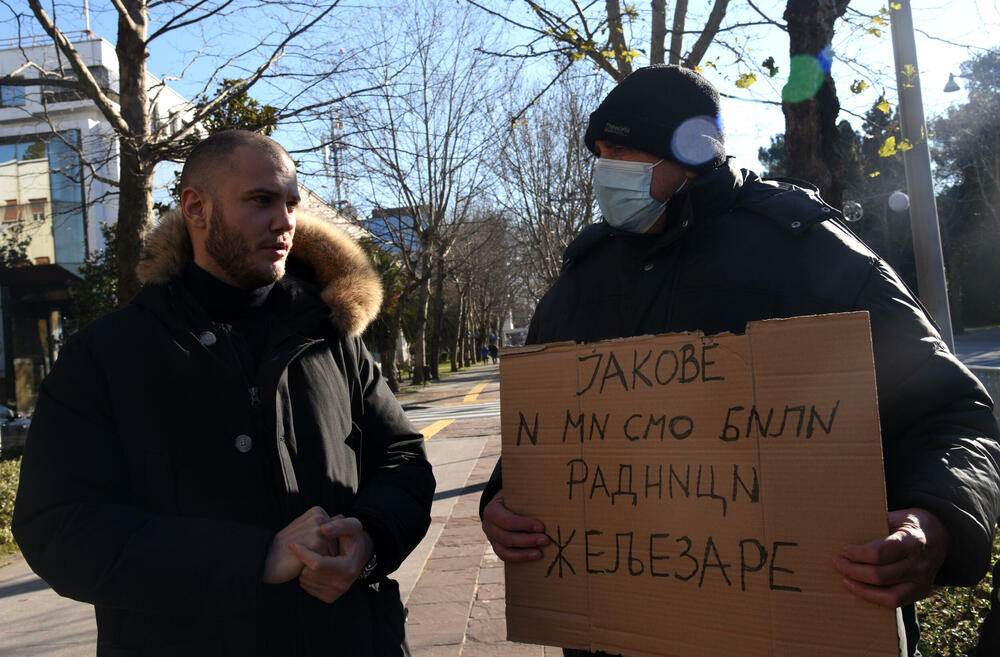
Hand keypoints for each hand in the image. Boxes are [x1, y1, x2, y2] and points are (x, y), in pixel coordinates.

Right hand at [262, 506, 331, 584]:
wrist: (266, 560)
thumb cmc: (286, 547)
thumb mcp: (304, 529)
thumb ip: (324, 523)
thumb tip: (342, 516)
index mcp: (317, 511)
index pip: (336, 532)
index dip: (323, 544)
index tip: (305, 543)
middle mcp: (320, 517)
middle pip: (337, 541)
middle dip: (325, 551)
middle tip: (304, 551)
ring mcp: (319, 529)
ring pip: (335, 550)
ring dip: (323, 559)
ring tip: (303, 556)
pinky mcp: (319, 542)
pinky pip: (330, 559)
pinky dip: (320, 565)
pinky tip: (304, 562)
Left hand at [288, 515, 373, 603]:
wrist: (361, 555)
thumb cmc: (354, 538)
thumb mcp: (352, 526)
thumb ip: (339, 525)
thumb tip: (323, 529)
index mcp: (348, 567)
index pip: (318, 564)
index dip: (303, 553)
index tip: (292, 544)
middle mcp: (342, 584)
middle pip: (309, 574)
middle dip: (302, 560)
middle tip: (304, 549)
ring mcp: (335, 592)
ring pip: (305, 581)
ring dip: (303, 568)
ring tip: (310, 557)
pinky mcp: (329, 597)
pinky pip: (307, 587)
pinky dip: (305, 576)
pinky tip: (312, 567)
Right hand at [481, 489, 548, 561]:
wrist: (501, 504)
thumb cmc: (512, 498)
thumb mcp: (515, 493)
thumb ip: (526, 497)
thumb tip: (548, 501)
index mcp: (492, 510)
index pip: (507, 520)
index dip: (524, 525)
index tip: (541, 527)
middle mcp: (488, 526)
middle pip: (507, 538)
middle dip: (528, 540)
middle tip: (546, 540)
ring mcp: (491, 538)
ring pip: (505, 550)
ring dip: (524, 553)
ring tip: (540, 553)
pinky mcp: (496, 547)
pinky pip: (505, 556)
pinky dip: (520, 557)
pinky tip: (533, 556)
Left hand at [833, 507, 949, 606]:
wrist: (940, 535)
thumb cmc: (911, 524)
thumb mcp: (897, 516)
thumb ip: (877, 524)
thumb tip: (846, 532)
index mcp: (913, 541)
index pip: (880, 553)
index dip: (858, 554)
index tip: (844, 550)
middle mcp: (920, 564)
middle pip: (880, 575)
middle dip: (853, 570)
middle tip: (837, 562)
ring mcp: (922, 581)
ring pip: (888, 594)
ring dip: (860, 587)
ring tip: (844, 578)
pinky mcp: (921, 592)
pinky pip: (894, 602)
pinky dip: (873, 597)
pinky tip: (858, 588)